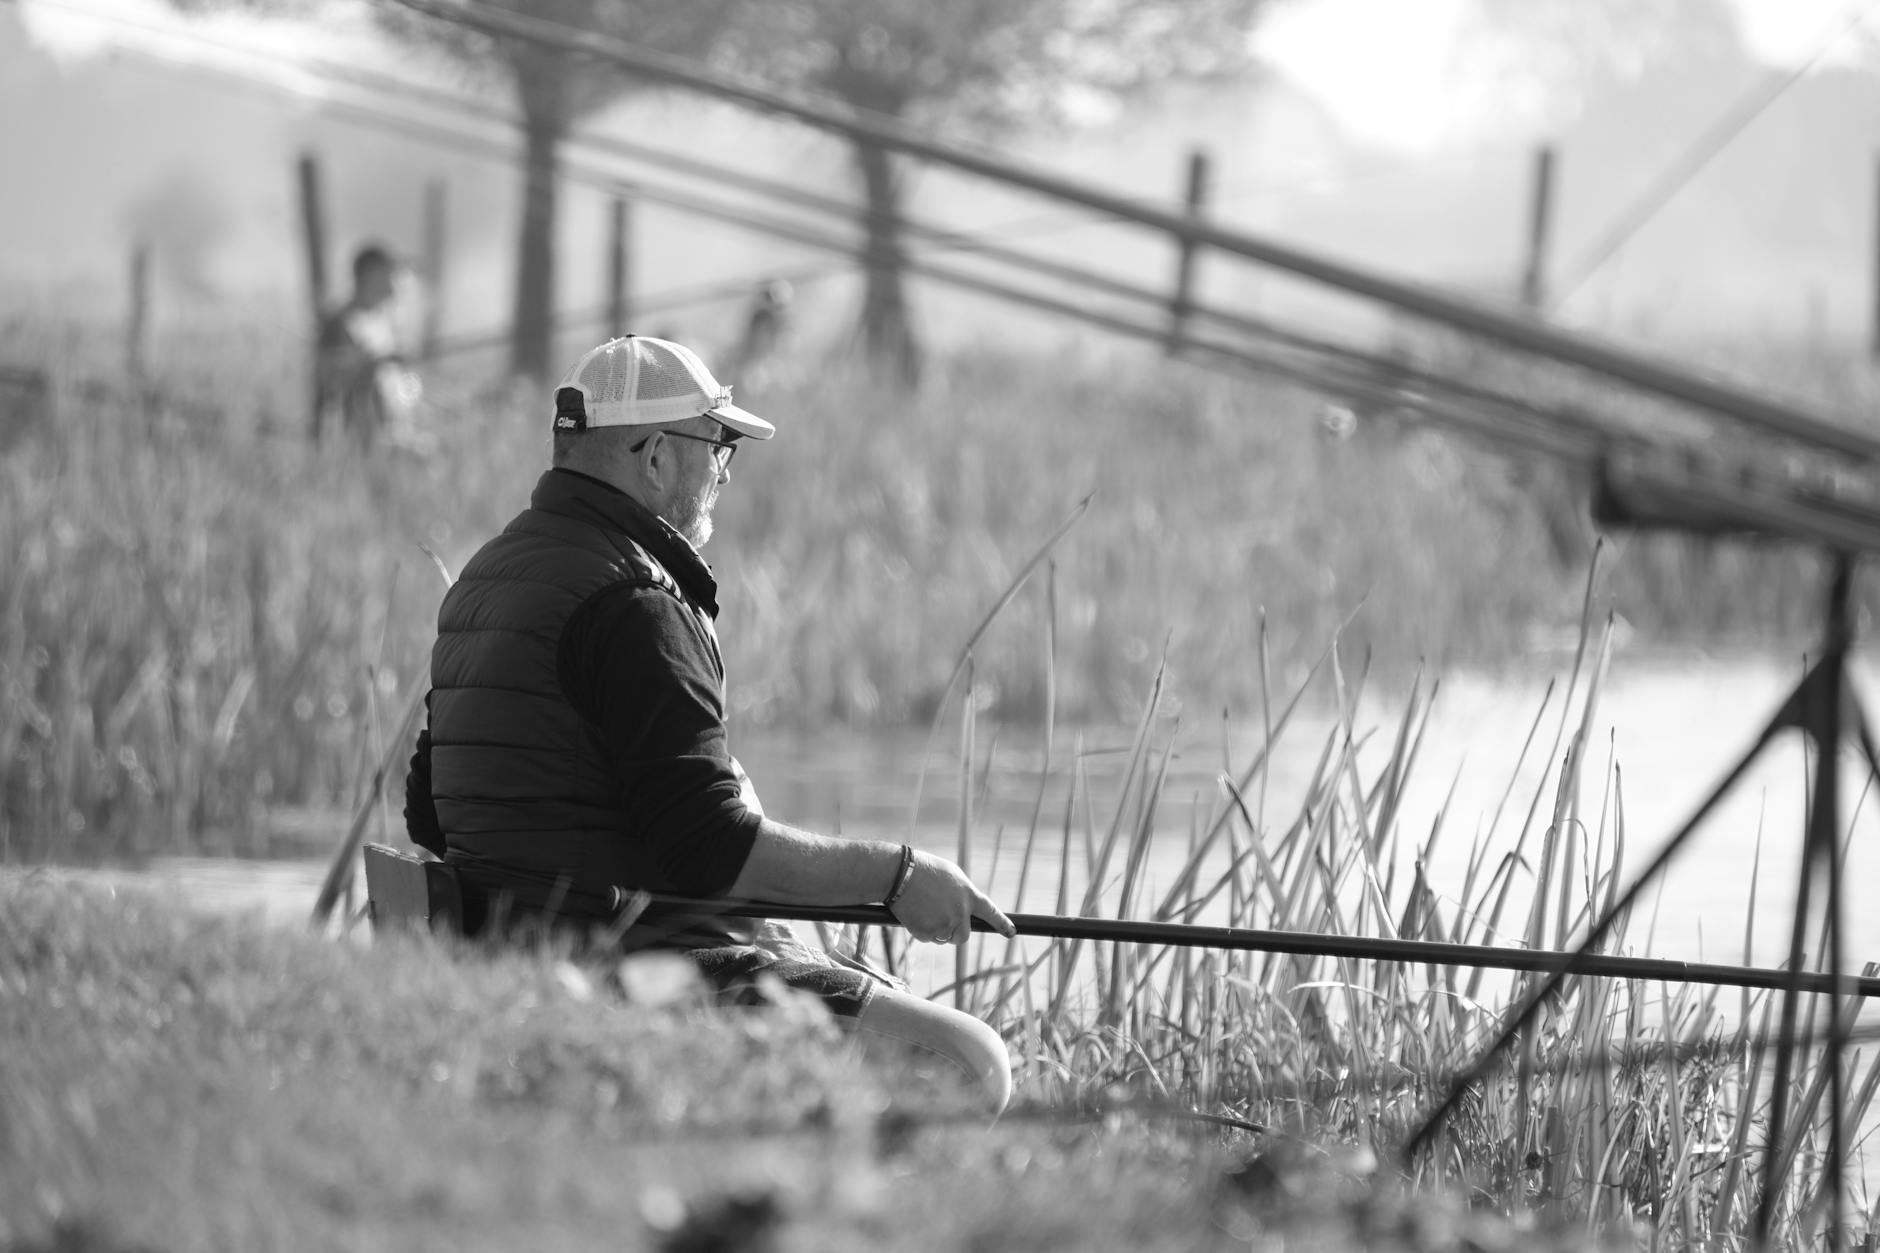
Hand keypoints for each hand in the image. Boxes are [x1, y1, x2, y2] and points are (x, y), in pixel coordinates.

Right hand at [888, 851, 1015, 944]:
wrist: (899, 873)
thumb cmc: (923, 869)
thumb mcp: (951, 875)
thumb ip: (962, 894)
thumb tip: (964, 910)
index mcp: (969, 895)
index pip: (990, 912)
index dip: (1001, 923)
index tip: (1011, 932)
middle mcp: (960, 913)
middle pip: (962, 936)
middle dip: (953, 933)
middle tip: (941, 921)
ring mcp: (944, 925)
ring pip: (942, 938)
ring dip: (935, 930)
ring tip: (922, 908)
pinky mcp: (926, 933)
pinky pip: (926, 938)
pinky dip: (920, 929)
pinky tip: (914, 912)